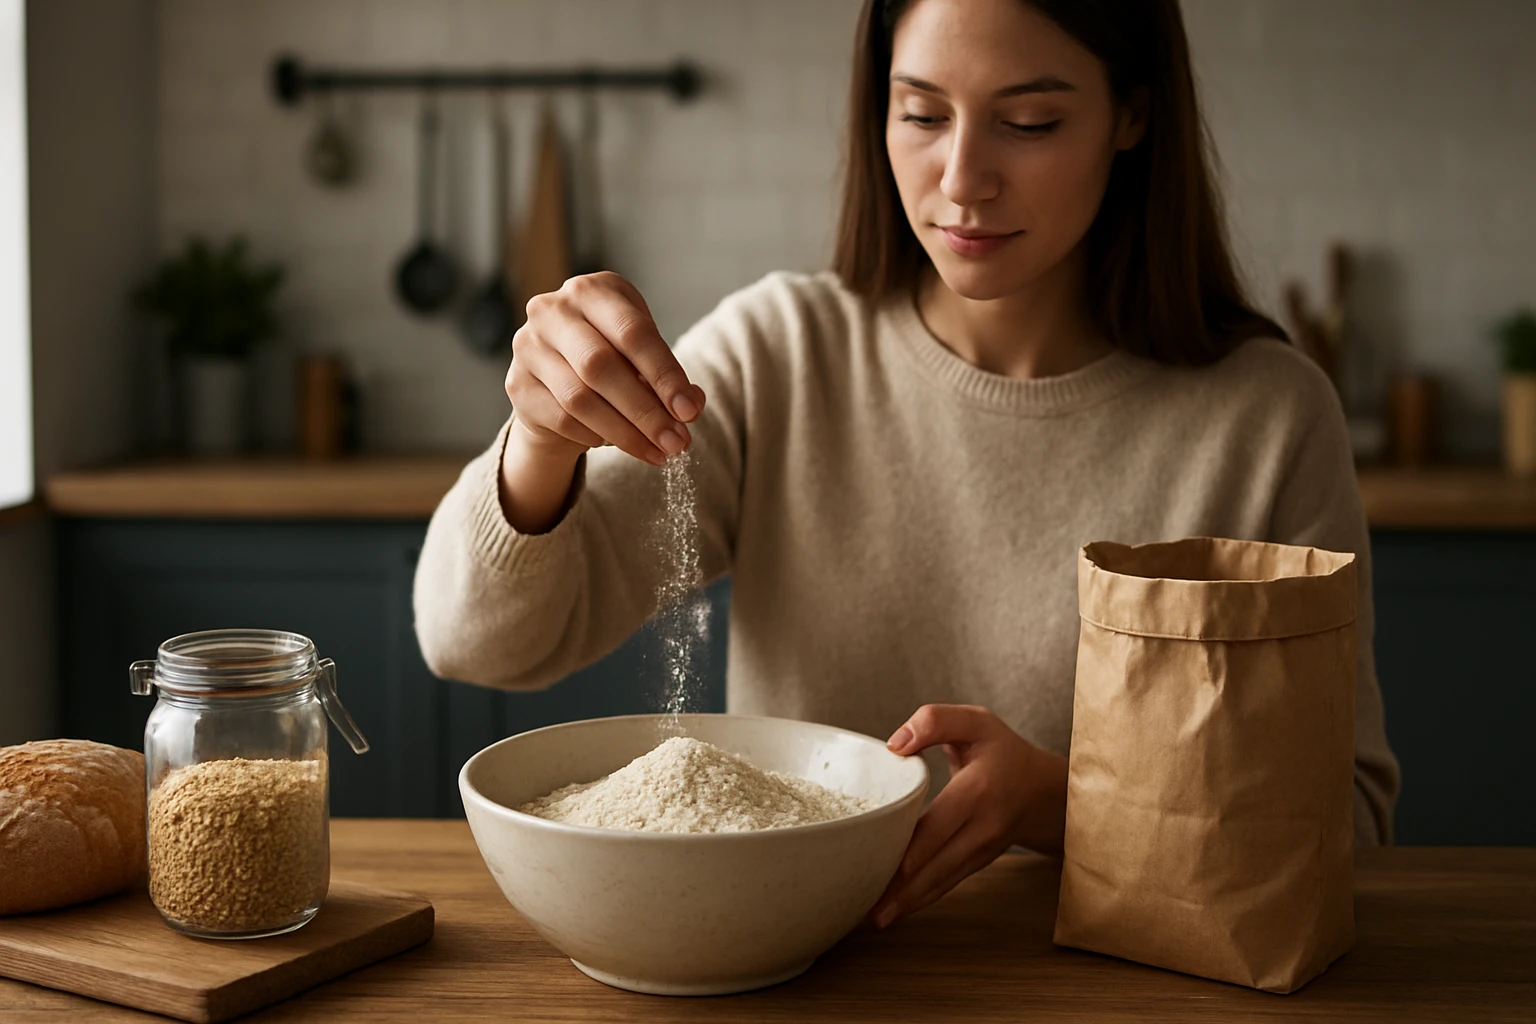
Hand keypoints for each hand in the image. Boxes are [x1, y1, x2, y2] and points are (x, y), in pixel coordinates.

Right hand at [507, 272, 705, 466]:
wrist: (557, 381)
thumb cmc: (611, 359)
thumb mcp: (643, 356)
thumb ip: (670, 377)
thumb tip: (691, 404)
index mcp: (593, 290)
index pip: (633, 332)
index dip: (665, 375)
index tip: (690, 411)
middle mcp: (552, 310)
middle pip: (602, 366)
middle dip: (646, 411)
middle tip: (677, 442)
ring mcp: (528, 346)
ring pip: (580, 399)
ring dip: (626, 433)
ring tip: (658, 452)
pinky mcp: (517, 384)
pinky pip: (562, 420)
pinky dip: (596, 436)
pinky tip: (617, 443)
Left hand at [870, 704, 1067, 929]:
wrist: (1044, 788)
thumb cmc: (1001, 751)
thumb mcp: (975, 722)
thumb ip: (935, 721)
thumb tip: (895, 745)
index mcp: (978, 789)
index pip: (942, 823)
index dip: (916, 848)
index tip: (891, 869)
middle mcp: (983, 826)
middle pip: (940, 863)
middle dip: (906, 889)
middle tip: (871, 911)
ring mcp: (983, 849)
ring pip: (943, 880)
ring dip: (910, 902)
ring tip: (876, 919)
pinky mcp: (978, 861)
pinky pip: (948, 883)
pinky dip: (922, 899)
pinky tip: (896, 911)